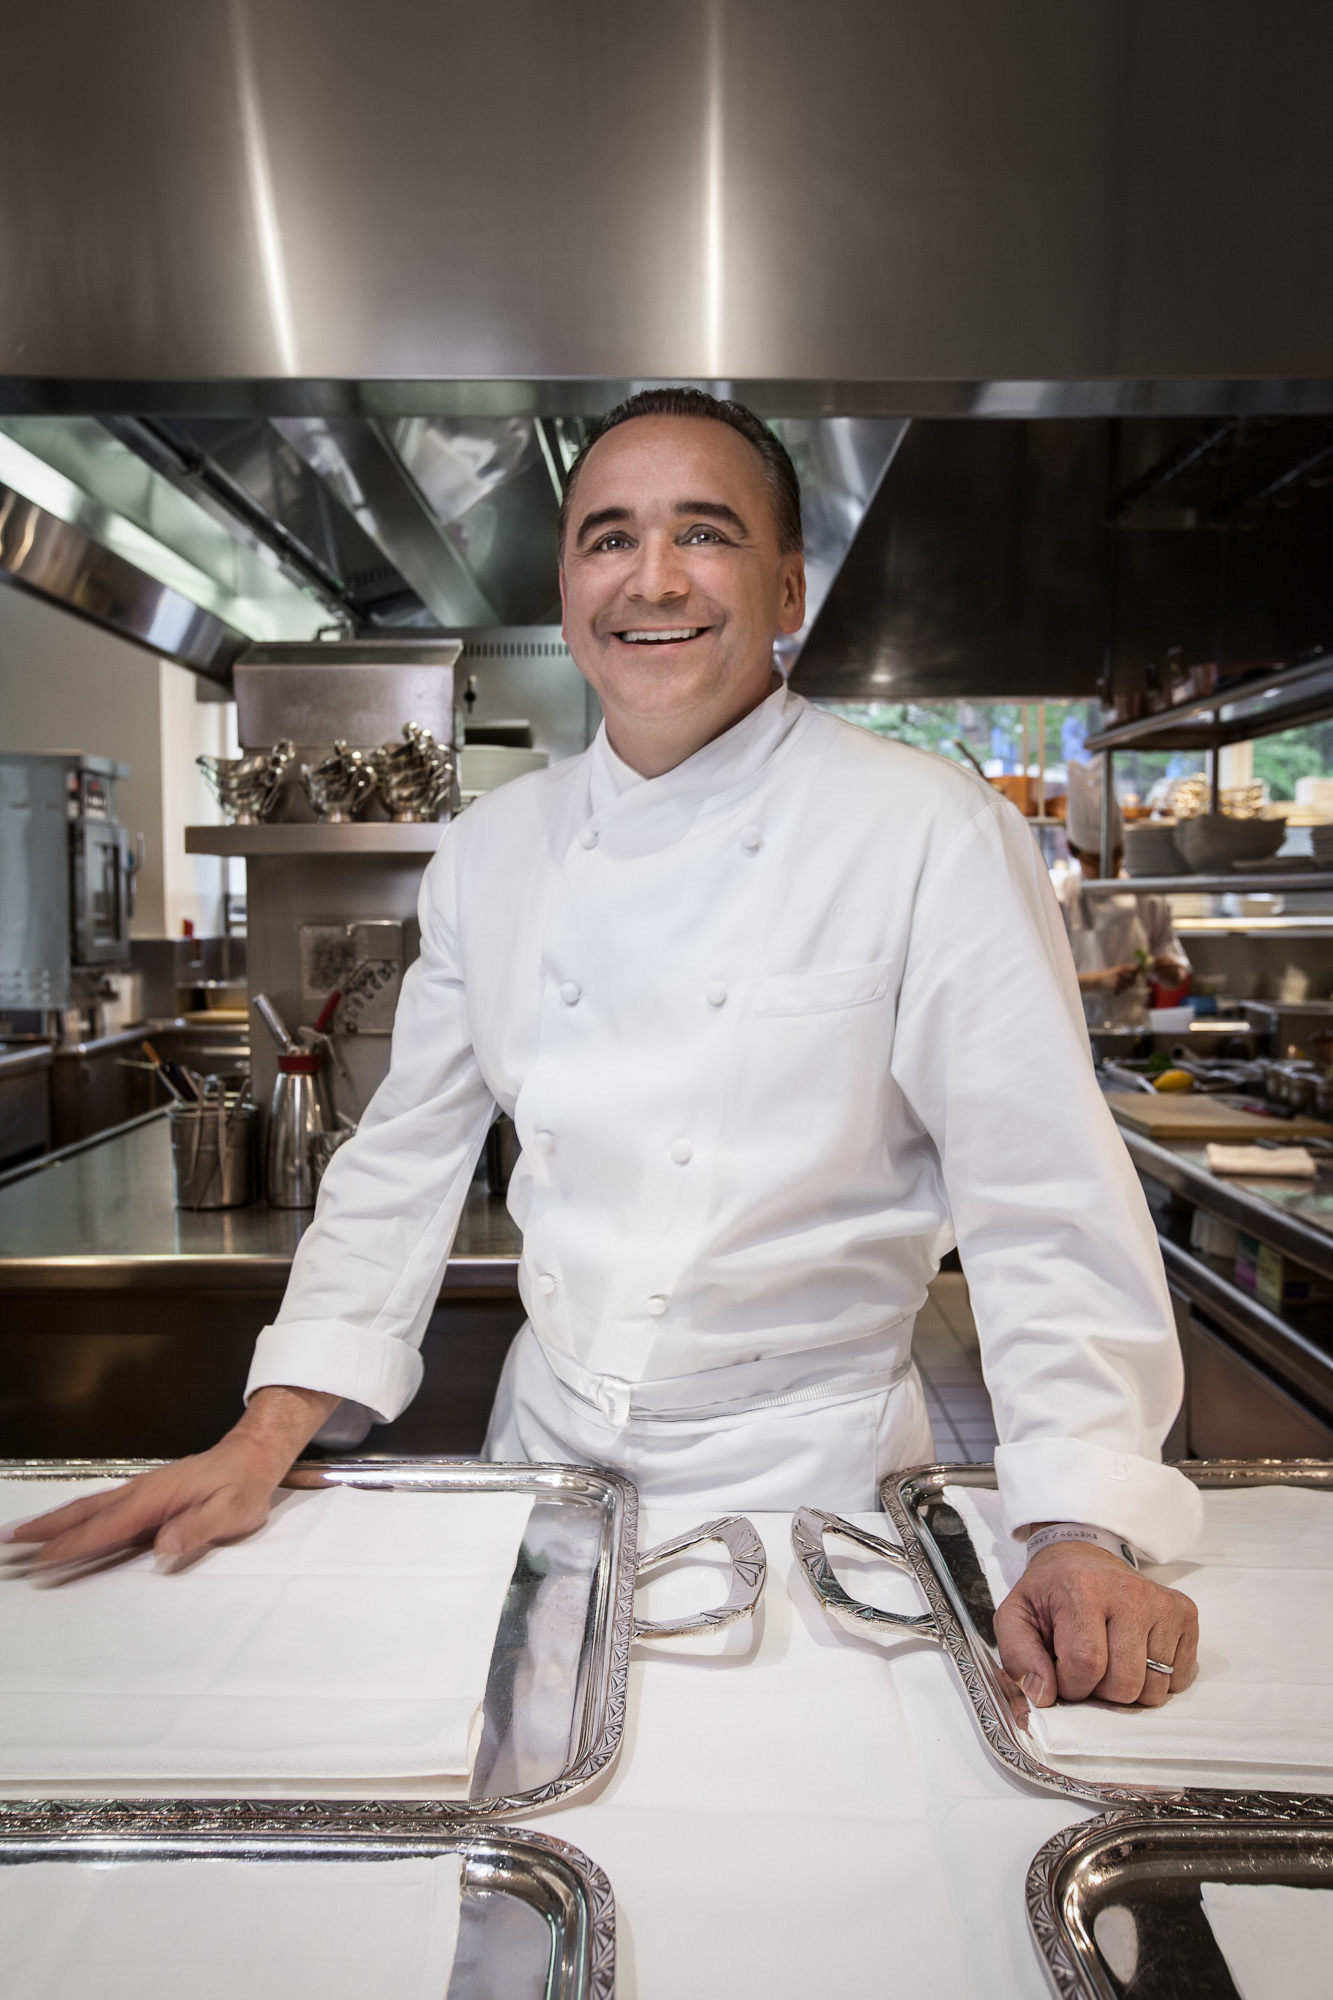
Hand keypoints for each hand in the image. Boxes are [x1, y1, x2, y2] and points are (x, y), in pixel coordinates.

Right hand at [1, 1386, 339, 1573]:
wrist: (252, 1456)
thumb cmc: (243, 1487)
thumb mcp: (232, 1511)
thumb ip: (198, 1529)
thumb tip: (163, 1549)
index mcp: (155, 1499)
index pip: (105, 1527)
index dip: (70, 1545)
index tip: (39, 1560)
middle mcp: (139, 1492)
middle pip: (82, 1514)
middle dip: (43, 1530)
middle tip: (6, 1542)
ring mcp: (139, 1492)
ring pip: (86, 1509)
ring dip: (51, 1523)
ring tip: (17, 1534)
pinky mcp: (144, 1496)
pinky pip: (99, 1509)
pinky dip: (73, 1518)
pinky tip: (61, 1528)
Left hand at [993, 1542, 1198, 1711]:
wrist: (1082, 1558)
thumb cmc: (1050, 1593)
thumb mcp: (1016, 1617)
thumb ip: (1018, 1657)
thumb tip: (1044, 1696)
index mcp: (1083, 1589)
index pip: (1085, 1665)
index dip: (1070, 1685)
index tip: (1061, 1672)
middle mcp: (1130, 1593)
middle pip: (1124, 1684)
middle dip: (1100, 1691)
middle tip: (1087, 1667)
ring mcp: (1162, 1603)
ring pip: (1154, 1688)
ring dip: (1129, 1689)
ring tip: (1111, 1660)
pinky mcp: (1184, 1614)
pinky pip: (1180, 1678)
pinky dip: (1157, 1679)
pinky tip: (1136, 1655)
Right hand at [1077, 964, 1139, 994]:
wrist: (1099, 979)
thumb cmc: (1110, 974)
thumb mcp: (1118, 968)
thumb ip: (1128, 969)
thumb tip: (1140, 969)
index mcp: (1122, 967)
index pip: (1135, 969)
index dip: (1138, 972)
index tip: (1139, 974)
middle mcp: (1121, 973)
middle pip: (1134, 978)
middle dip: (1133, 981)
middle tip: (1128, 982)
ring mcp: (1118, 979)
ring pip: (1129, 985)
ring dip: (1128, 986)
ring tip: (1122, 985)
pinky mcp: (1116, 986)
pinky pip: (1124, 989)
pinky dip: (1123, 989)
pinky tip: (1119, 987)